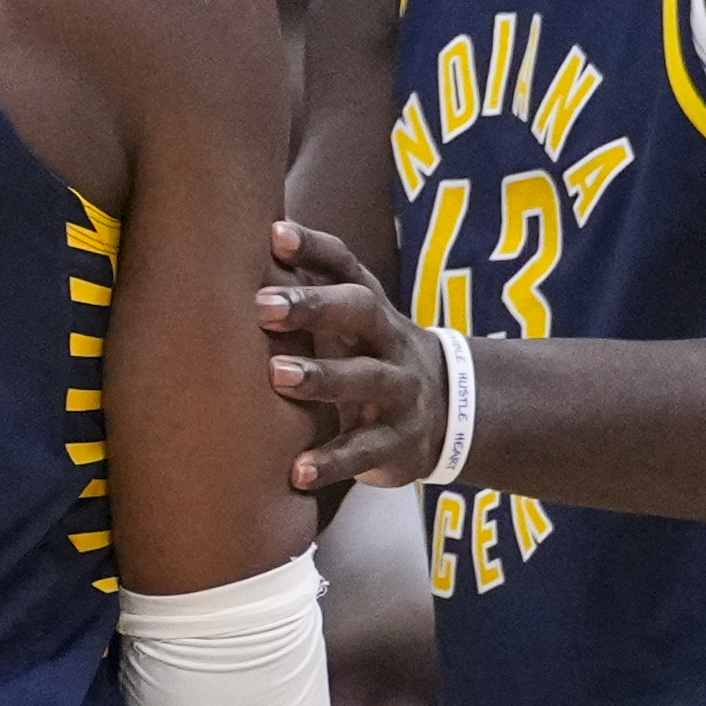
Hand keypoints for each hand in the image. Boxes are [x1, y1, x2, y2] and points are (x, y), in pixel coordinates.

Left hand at [258, 220, 436, 490]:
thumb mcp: (353, 321)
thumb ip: (310, 287)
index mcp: (371, 307)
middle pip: (360, 312)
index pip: (346, 266)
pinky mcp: (399, 442)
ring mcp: (400, 391)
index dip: (314, 247)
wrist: (452, 413)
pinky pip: (365, 450)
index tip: (275, 234)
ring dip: (322, 377)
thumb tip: (253, 239)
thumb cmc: (372, 354)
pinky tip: (297, 471)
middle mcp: (390, 340)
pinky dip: (332, 461)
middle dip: (314, 306)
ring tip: (277, 376)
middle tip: (262, 305)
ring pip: (366, 378)